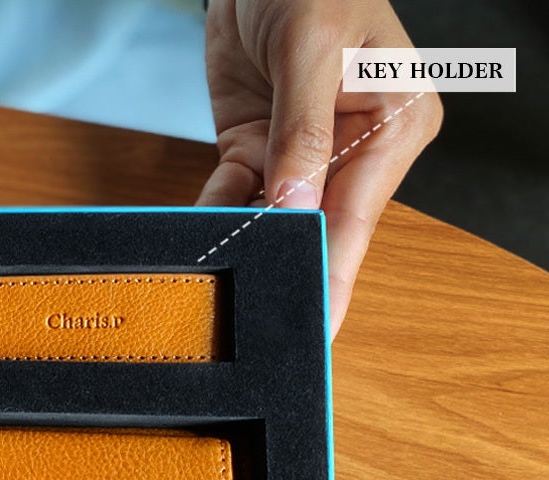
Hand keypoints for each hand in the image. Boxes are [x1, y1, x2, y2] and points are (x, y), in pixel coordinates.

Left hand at [198, 0, 441, 336]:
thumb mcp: (311, 49)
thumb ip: (302, 130)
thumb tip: (296, 207)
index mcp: (394, 125)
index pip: (358, 214)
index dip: (335, 273)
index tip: (318, 324)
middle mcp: (351, 149)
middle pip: (316, 226)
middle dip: (287, 266)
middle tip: (258, 319)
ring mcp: (298, 155)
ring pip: (268, 217)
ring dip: (240, 242)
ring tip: (218, 283)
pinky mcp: (254, 151)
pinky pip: (230, 194)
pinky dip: (209, 213)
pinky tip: (191, 239)